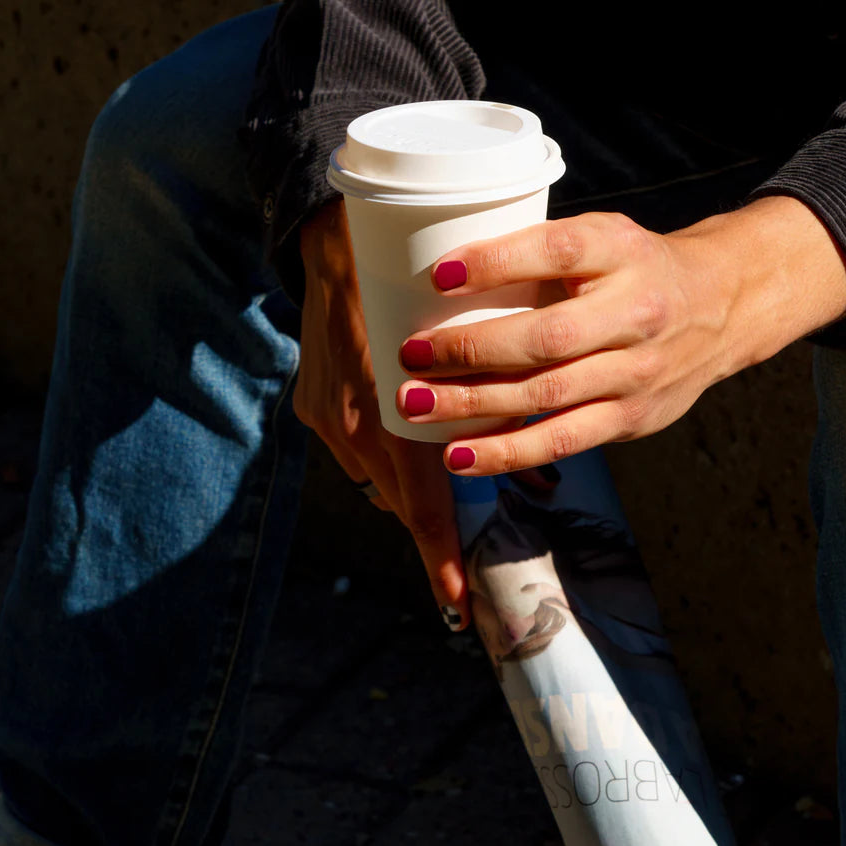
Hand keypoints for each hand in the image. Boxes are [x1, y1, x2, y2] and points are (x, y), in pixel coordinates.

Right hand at [294, 200, 467, 627]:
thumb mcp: (465, 338)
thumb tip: (533, 458)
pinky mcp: (312, 406)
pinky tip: (410, 449)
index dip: (440, 557)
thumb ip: (491, 400)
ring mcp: (327, 418)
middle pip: (402, 501)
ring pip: (381, 478)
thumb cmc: (412, 279)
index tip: (456, 606)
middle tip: (460, 565)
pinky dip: (388, 457)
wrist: (335, 239)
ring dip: (416, 490)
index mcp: (392, 414)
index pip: (423, 503)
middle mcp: (353, 426)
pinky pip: (358, 449)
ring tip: (449, 495)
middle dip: (436, 530)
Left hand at [395, 196, 845, 474]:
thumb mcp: (603, 238)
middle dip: (471, 350)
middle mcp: (635, 313)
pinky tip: (462, 457)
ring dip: (476, 407)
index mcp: (622, 253)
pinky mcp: (633, 417)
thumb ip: (542, 255)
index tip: (439, 275)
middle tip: (412, 355)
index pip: (557, 252)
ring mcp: (638, 372)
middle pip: (546, 338)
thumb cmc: (638, 269)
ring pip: (549, 397)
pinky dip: (508, 452)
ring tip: (417, 407)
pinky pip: (564, 440)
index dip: (496, 263)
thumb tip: (443, 280)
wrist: (723, 307)